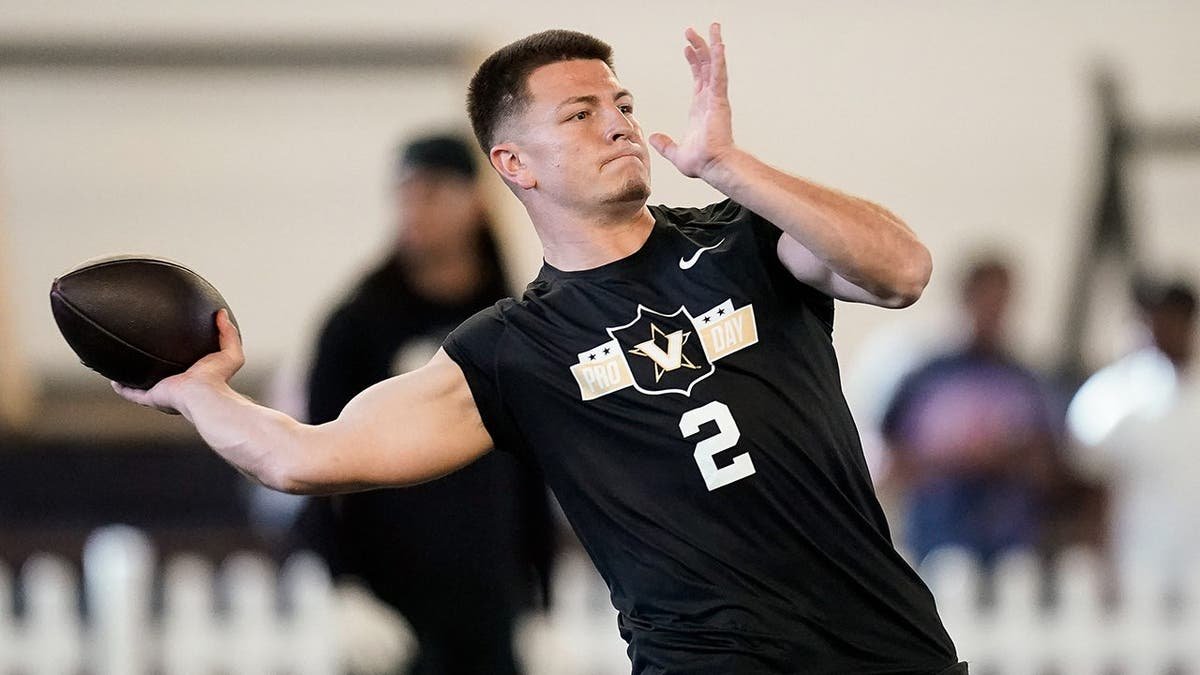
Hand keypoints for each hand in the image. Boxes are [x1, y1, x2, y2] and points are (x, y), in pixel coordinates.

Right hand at [111, 308, 243, 414]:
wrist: (204, 393)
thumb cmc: (218, 378)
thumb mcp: (229, 352)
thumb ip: (228, 332)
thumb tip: (222, 313)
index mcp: (193, 377)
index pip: (184, 366)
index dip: (177, 357)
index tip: (170, 344)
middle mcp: (176, 386)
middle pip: (162, 375)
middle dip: (154, 365)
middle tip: (144, 350)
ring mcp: (163, 392)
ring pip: (144, 384)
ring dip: (134, 376)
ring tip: (124, 362)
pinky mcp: (151, 397)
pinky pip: (132, 393)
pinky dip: (122, 388)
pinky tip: (113, 379)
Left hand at [649, 23, 734, 179]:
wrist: (712, 166)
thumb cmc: (702, 162)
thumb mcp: (676, 153)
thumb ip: (665, 144)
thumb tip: (653, 138)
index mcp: (701, 108)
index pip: (699, 79)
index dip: (694, 62)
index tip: (687, 49)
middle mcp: (710, 99)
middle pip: (706, 66)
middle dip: (700, 47)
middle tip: (692, 31)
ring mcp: (716, 98)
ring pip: (714, 65)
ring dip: (711, 45)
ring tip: (712, 27)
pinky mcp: (719, 99)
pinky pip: (719, 74)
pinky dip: (719, 58)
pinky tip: (718, 42)